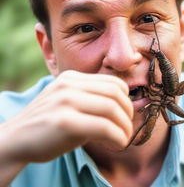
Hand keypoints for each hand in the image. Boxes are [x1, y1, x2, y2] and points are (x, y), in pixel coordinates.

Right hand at [0, 70, 132, 164]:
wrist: (16, 140)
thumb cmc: (49, 124)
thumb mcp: (69, 103)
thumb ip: (92, 99)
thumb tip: (124, 107)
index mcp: (72, 78)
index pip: (113, 82)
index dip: (126, 99)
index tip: (125, 115)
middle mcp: (69, 85)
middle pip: (115, 94)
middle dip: (128, 113)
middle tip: (127, 128)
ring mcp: (66, 101)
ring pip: (112, 108)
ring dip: (125, 127)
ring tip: (123, 138)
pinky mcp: (64, 122)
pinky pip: (104, 127)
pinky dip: (118, 137)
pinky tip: (117, 144)